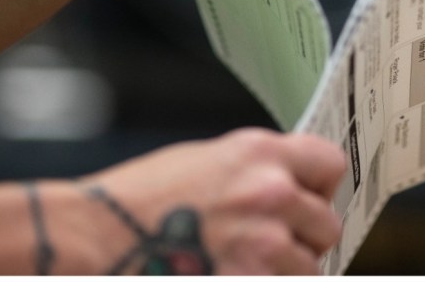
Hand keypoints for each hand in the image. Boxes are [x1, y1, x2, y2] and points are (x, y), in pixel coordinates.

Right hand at [80, 128, 345, 274]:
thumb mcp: (205, 160)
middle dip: (304, 238)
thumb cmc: (137, 201)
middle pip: (327, 224)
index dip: (320, 186)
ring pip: (309, 268)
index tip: (308, 199)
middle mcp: (269, 194)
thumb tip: (291, 184)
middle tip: (271, 244)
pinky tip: (233, 271)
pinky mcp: (251, 280)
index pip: (331, 163)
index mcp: (259, 154)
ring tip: (245, 264)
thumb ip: (257, 169)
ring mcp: (263, 244)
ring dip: (284, 272)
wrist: (93, 237)